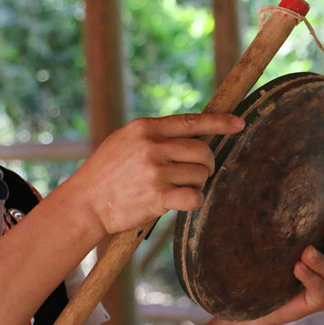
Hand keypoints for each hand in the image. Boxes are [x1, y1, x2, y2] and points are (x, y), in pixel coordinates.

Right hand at [63, 113, 244, 235]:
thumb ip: (154, 135)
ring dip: (197, 184)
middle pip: (202, 151)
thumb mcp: (124, 141)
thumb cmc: (106, 173)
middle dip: (207, 164)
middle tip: (198, 173)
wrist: (84, 203)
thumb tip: (191, 133)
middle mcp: (151, 147)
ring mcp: (154, 172)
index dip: (220, 122)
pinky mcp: (157, 198)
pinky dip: (194, 201)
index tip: (239, 124)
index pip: (191, 121)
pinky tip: (181, 202)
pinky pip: (194, 197)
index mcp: (145, 129)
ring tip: (179, 189)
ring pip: (200, 175)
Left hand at [261, 214, 323, 324]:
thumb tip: (286, 199)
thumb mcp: (288, 244)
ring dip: (320, 261)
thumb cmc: (277, 266)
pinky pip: (320, 289)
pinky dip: (310, 278)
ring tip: (306, 252)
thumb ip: (296, 228)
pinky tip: (299, 268)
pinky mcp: (322, 302)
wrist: (264, 300)